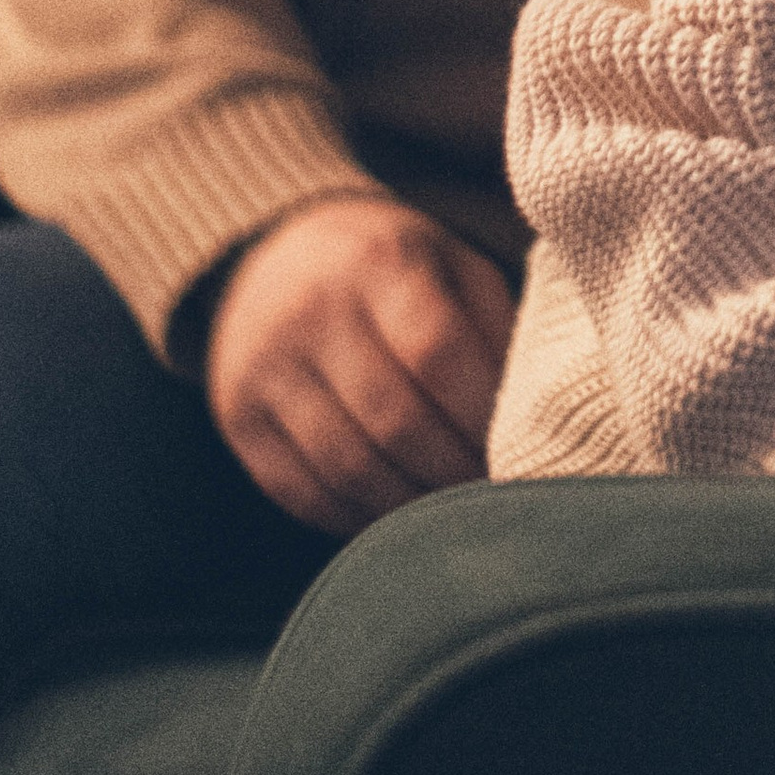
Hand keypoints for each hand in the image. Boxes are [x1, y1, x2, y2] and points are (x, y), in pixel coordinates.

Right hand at [206, 194, 517, 534]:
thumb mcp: (452, 265)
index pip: (435, 352)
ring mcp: (264, 369)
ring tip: (454, 517)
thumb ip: (495, 328)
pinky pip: (301, 492)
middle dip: (455, 472)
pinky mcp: (238, 419)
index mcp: (378, 262)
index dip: (480, 415)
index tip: (516, 448)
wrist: (276, 255)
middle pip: (393, 420)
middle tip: (495, 497)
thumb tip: (536, 416)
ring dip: (411, 508)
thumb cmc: (393, 270)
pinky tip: (396, 519)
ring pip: (347, 467)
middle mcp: (311, 312)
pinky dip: (355, 519)